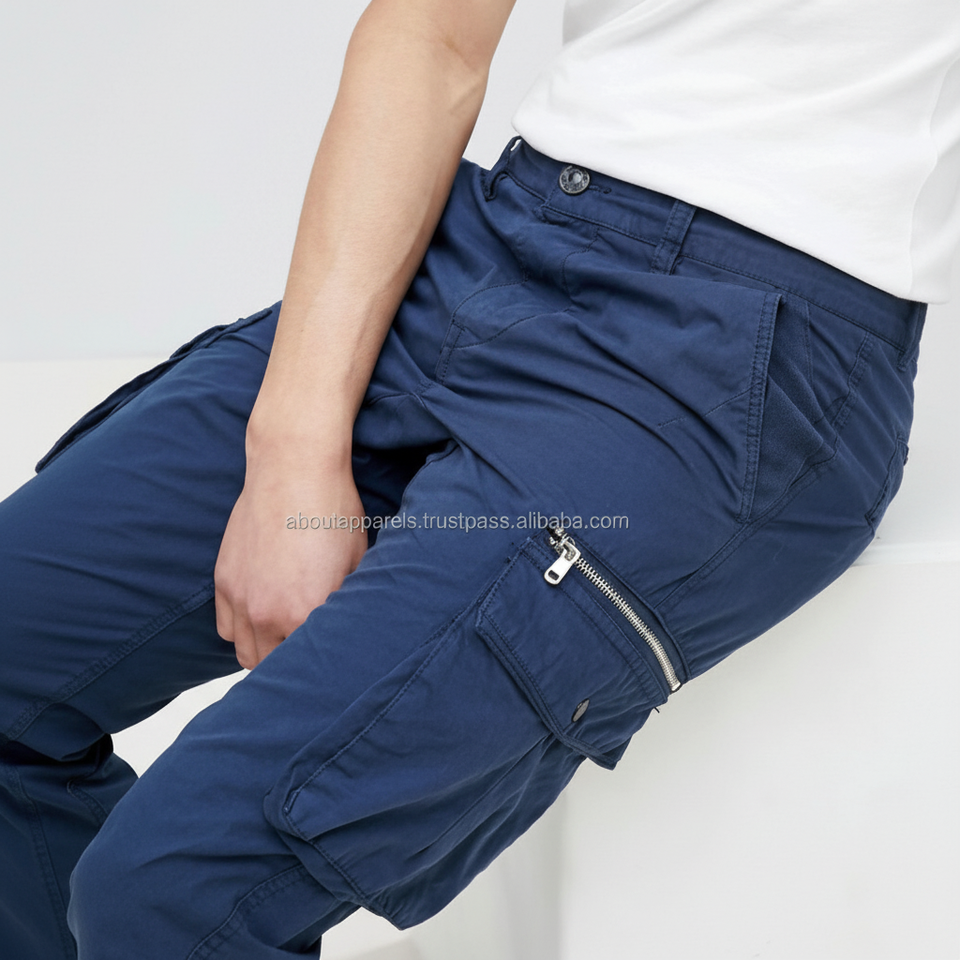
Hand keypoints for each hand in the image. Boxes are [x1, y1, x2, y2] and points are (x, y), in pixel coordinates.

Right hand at [214, 455, 367, 668]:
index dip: (323, 670)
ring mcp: (241, 598)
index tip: (332, 666)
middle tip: (312, 652)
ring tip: (287, 639)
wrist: (294, 467)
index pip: (308, 668)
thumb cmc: (333, 511)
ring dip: (265, 652)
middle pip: (273, 670)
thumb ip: (348, 605)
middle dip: (292, 666)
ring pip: (246, 654)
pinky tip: (263, 616)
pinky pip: (226, 627)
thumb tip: (349, 629)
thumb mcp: (358, 562)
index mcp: (306, 614)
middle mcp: (268, 614)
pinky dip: (243, 630)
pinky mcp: (224, 580)